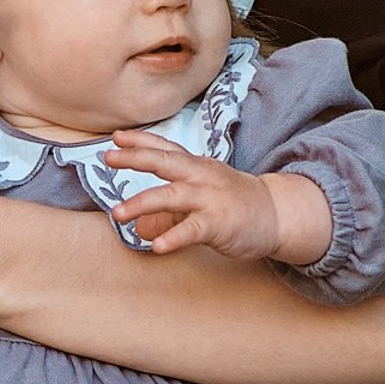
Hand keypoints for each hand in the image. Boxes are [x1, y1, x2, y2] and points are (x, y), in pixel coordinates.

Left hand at [105, 131, 333, 265]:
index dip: (140, 141)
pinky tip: (156, 247)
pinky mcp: (218, 224)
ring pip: (171, 196)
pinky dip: (173, 237)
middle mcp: (201, 177)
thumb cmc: (235, 204)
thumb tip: (139, 223)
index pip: (165, 148)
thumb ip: (169, 205)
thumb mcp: (202, 194)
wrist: (276, 215)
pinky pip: (192, 230)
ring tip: (117, 214)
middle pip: (165, 162)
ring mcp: (210, 199)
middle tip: (108, 158)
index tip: (115, 136)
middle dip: (135, 158)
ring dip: (142, 203)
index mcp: (197, 167)